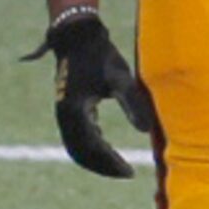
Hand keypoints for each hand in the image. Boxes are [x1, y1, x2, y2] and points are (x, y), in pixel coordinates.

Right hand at [30, 8, 153, 177]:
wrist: (76, 35)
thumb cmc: (100, 54)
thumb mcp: (120, 78)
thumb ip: (132, 104)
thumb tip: (145, 131)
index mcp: (77, 111)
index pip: (94, 148)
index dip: (112, 163)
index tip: (130, 172)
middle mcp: (65, 116)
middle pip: (81, 153)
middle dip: (102, 167)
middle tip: (126, 173)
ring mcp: (63, 113)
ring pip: (75, 147)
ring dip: (94, 159)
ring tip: (117, 165)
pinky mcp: (65, 108)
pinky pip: (74, 136)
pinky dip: (89, 146)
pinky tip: (105, 145)